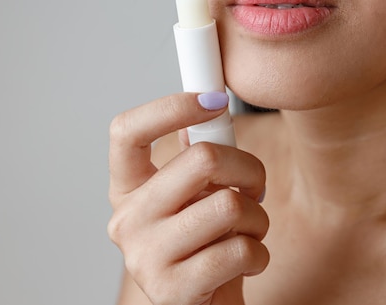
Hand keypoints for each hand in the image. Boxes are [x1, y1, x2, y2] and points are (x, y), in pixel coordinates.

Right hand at [107, 92, 269, 304]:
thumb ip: (195, 157)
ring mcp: (144, 257)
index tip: (213, 99)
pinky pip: (239, 249)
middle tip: (254, 184)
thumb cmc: (203, 247)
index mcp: (127, 189)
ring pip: (230, 205)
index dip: (171, 107)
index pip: (127, 131)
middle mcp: (126, 220)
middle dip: (248, 167)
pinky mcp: (172, 291)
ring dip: (258, 218)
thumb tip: (208, 110)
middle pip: (201, 158)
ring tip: (248, 231)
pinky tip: (247, 261)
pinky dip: (258, 253)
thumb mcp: (194, 196)